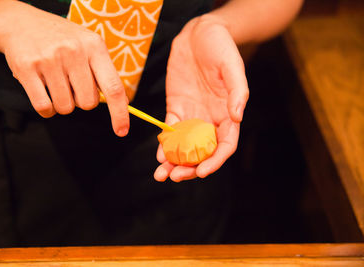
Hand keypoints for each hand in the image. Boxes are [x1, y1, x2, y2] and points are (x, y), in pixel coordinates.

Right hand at [0, 1, 128, 135]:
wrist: (22, 23)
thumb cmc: (62, 40)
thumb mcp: (89, 46)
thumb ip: (104, 72)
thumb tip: (120, 102)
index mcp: (95, 46)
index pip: (113, 87)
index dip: (119, 113)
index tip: (122, 131)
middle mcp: (74, 51)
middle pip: (88, 103)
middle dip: (82, 100)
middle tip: (72, 84)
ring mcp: (50, 59)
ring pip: (66, 107)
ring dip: (63, 103)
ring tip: (56, 84)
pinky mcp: (27, 68)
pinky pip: (44, 107)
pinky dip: (47, 109)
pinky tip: (44, 93)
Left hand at [154, 15, 248, 181]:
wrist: (199, 33)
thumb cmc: (221, 47)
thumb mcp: (232, 66)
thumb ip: (237, 92)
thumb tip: (238, 116)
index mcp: (228, 114)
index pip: (225, 145)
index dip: (214, 161)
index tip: (201, 172)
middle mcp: (211, 119)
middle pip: (202, 151)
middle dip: (190, 167)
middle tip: (175, 176)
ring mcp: (193, 115)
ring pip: (185, 146)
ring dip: (174, 162)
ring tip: (161, 174)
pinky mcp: (177, 108)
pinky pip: (170, 131)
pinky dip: (165, 145)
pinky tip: (158, 155)